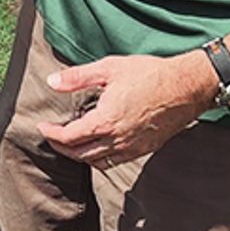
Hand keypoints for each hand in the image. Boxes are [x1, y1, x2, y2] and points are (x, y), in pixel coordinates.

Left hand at [37, 51, 219, 168]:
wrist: (188, 86)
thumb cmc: (150, 74)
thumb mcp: (109, 69)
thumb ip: (77, 78)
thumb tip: (51, 82)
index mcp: (105, 121)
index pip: (69, 137)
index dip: (51, 134)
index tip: (41, 127)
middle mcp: (117, 140)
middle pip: (79, 154)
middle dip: (61, 147)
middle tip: (51, 136)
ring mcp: (132, 147)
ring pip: (96, 161)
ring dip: (78, 155)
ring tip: (69, 143)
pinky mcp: (144, 149)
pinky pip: (114, 162)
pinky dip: (98, 158)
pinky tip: (95, 146)